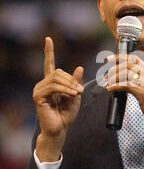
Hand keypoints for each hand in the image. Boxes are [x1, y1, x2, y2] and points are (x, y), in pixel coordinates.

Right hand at [33, 37, 83, 160]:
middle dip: (71, 80)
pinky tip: (71, 95)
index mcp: (51, 83)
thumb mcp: (75, 95)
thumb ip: (76, 82)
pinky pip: (53, 86)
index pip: (49, 63)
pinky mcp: (38, 96)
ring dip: (69, 85)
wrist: (60, 129)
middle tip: (79, 90)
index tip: (48, 39)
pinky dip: (64, 89)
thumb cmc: (67, 113)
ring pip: (56, 78)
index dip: (49, 51)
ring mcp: (39, 90)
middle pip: (58, 71)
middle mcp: (43, 84)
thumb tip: (79, 67)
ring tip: (76, 93)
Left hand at [104, 54, 143, 135]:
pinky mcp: (143, 94)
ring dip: (112, 77)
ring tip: (107, 84)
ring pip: (125, 72)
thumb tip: (124, 78)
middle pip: (127, 64)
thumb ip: (141, 81)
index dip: (119, 57)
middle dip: (113, 69)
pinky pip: (125, 85)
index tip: (109, 59)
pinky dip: (115, 86)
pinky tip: (110, 89)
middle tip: (106, 77)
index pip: (134, 59)